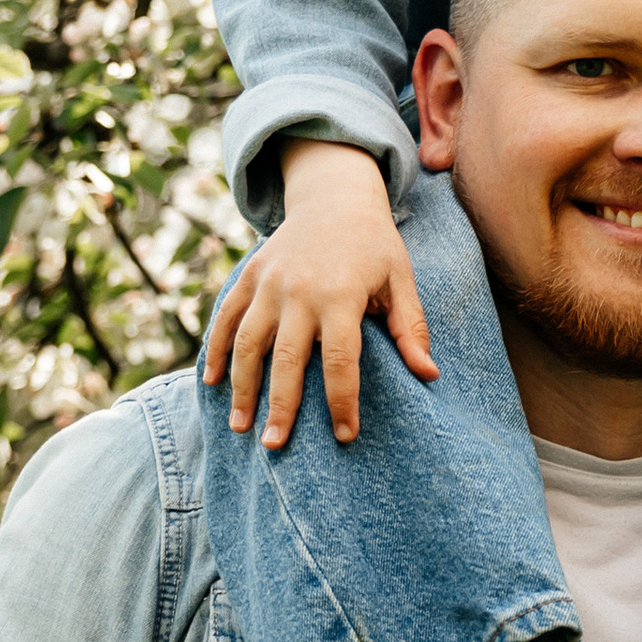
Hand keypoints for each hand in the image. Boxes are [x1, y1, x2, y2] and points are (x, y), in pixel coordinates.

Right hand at [203, 140, 433, 449]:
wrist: (334, 195)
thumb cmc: (375, 245)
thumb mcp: (401, 278)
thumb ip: (412, 327)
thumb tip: (429, 375)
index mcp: (341, 294)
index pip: (340, 360)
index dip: (342, 401)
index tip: (344, 436)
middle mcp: (299, 290)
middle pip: (286, 359)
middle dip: (280, 406)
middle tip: (276, 446)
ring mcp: (268, 282)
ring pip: (246, 342)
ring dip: (241, 387)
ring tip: (242, 427)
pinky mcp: (249, 276)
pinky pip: (225, 317)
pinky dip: (214, 349)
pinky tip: (211, 383)